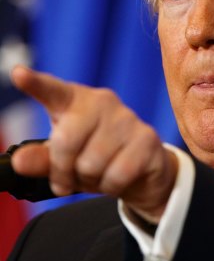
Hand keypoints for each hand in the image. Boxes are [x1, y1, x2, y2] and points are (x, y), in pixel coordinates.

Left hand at [9, 66, 177, 221]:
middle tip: (68, 180)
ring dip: (91, 180)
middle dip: (63, 171)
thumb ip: (40, 159)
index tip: (18, 74)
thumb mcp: (64, 160)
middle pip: (66, 142)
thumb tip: (19, 162)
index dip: (35, 83)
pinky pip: (116, 175)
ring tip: (99, 175)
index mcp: (76, 101)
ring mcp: (129, 119)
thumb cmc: (97, 159)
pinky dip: (111, 186)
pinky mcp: (148, 139)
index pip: (53, 91)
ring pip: (91, 164)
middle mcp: (103, 102)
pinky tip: (117, 179)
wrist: (143, 172)